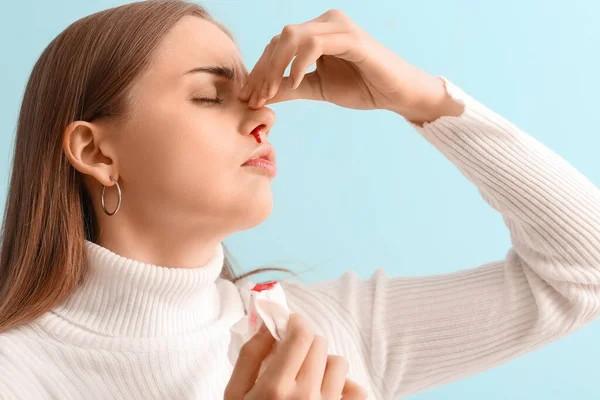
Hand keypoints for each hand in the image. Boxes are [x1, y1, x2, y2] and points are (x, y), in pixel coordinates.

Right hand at [224, 313, 366, 399]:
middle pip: (319, 344)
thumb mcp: (234, 394)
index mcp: (275, 388)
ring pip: (338, 363)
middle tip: (292, 356)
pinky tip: (326, 391)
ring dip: (323, 363)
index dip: (296, 322)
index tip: (289, 324)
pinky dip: (345, 386)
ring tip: (306, 377)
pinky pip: (357, 390)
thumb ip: (249, 356)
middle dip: (304, 343)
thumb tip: (269, 324)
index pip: (301, 335)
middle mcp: (305, 397)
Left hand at [239, 8, 459, 122]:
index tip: (249, 97)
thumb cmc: (362, 87)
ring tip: (272, 93)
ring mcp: (338, 26)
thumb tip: (262, 95)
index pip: (277, 45)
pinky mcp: (351, 37)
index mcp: (316, 32)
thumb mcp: (317, 88)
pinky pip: (314, 44)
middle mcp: (325, 22)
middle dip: (263, 70)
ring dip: (276, 67)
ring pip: (292, 37)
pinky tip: (294, 83)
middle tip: (254, 98)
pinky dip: (299, 64)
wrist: (396, 93)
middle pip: (279, 39)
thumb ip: (290, 88)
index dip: (260, 70)